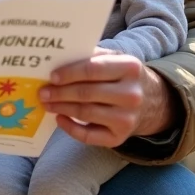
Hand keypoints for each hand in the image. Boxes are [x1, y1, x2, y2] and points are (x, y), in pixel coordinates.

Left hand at [39, 48, 175, 147]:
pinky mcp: (120, 137)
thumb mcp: (115, 59)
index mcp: (130, 68)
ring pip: (86, 113)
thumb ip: (92, 56)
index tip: (52, 76)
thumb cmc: (123, 77)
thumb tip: (59, 58)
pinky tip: (60, 119)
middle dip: (60, 93)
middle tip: (43, 92)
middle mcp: (131, 94)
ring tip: (47, 103)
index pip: (93, 69)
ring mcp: (127, 118)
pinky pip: (89, 136)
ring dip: (61, 108)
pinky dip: (70, 128)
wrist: (151, 102)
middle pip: (87, 93)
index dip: (69, 73)